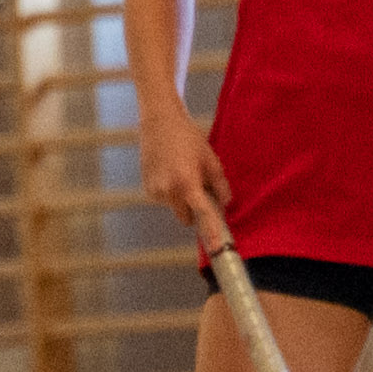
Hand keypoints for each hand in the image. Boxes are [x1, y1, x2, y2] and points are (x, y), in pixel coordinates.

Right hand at [140, 115, 231, 233]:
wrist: (159, 123)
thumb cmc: (189, 139)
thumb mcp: (211, 160)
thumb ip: (221, 186)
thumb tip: (226, 205)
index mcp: (187, 184)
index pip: (202, 215)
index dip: (211, 232)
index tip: (217, 248)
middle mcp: (168, 191)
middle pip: (187, 218)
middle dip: (195, 211)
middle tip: (201, 189)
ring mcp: (154, 191)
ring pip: (175, 208)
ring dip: (182, 199)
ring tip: (184, 173)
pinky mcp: (146, 188)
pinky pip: (164, 199)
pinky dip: (170, 192)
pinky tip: (172, 172)